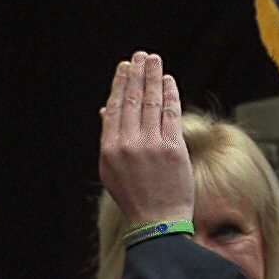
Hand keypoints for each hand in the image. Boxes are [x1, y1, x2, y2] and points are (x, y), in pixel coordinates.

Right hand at [98, 52, 193, 225]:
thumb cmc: (135, 197)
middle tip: (141, 56)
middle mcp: (127, 144)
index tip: (125, 68)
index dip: (120, 84)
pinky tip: (169, 82)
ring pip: (151, 102)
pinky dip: (170, 95)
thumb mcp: (111, 170)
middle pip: (132, 100)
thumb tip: (106, 109)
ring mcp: (151, 145)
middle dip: (137, 74)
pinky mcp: (173, 148)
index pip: (115, 108)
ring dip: (153, 77)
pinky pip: (171, 114)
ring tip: (155, 61)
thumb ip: (110, 138)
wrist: (156, 222)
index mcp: (109, 149)